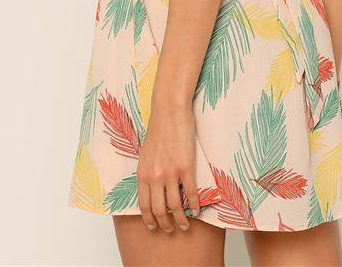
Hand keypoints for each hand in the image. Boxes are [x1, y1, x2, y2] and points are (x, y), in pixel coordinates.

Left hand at [136, 103, 200, 232]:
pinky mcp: (186, 166)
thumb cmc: (158, 128)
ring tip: (185, 225)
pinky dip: (195, 205)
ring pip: (175, 206)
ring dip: (181, 219)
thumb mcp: (146, 153)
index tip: (154, 226)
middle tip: (170, 230)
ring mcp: (170, 172)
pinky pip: (191, 192)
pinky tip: (198, 210)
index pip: (144, 205)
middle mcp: (155, 176)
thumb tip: (153, 187)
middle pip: (159, 210)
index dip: (149, 219)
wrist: (169, 111)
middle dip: (165, 224)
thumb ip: (149, 171)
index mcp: (143, 173)